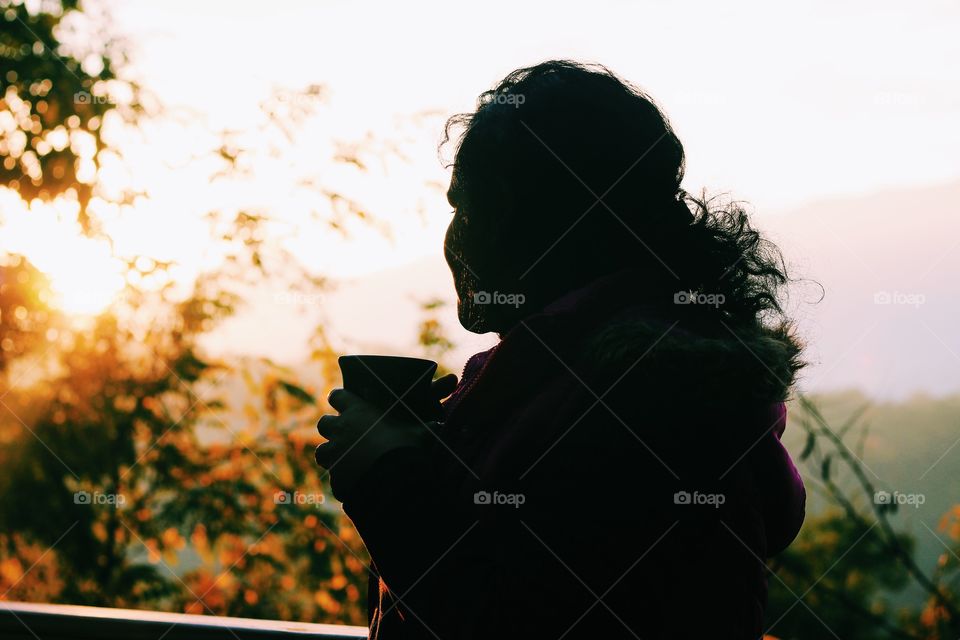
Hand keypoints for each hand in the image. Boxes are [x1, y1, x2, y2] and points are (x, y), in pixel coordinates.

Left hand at [315, 374, 457, 497]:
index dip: (340, 398)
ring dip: (332, 454)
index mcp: (357, 411)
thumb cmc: (406, 446)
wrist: (392, 479)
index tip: (344, 401)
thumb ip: (428, 426)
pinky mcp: (335, 478)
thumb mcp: (421, 432)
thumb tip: (442, 423)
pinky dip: (342, 479)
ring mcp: (335, 455)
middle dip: (332, 428)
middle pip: (324, 423)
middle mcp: (340, 430)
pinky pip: (334, 478)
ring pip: (322, 451)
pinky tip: (354, 482)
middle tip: (345, 433)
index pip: (338, 396)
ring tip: (345, 459)